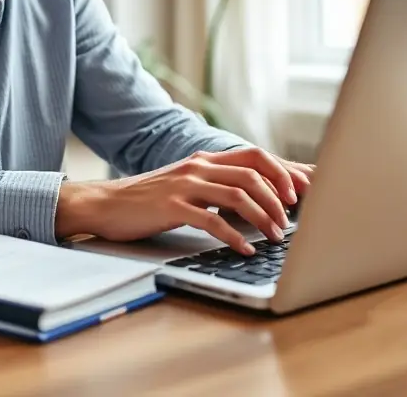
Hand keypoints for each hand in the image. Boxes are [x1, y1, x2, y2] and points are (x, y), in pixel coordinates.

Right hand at [55, 147, 315, 255]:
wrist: (105, 203)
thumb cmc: (147, 199)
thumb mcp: (185, 183)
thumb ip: (214, 184)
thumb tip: (253, 199)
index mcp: (204, 160)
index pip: (255, 156)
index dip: (283, 171)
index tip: (301, 192)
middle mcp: (198, 167)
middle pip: (252, 174)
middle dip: (279, 197)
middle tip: (290, 220)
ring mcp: (185, 185)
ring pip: (237, 195)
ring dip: (262, 217)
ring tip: (274, 237)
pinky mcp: (172, 207)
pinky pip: (212, 221)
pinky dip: (234, 237)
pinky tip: (244, 249)